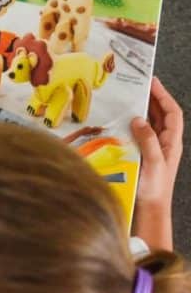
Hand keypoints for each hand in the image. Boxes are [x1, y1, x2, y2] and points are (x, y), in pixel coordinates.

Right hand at [131, 77, 182, 249]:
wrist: (150, 211)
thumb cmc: (154, 189)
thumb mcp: (153, 162)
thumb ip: (148, 140)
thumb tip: (139, 119)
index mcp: (171, 143)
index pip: (172, 114)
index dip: (163, 96)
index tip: (152, 82)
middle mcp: (163, 144)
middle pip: (161, 116)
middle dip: (152, 99)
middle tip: (138, 86)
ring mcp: (153, 150)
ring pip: (150, 124)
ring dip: (142, 111)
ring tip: (129, 99)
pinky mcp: (141, 156)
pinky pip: (138, 135)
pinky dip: (131, 125)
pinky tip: (121, 122)